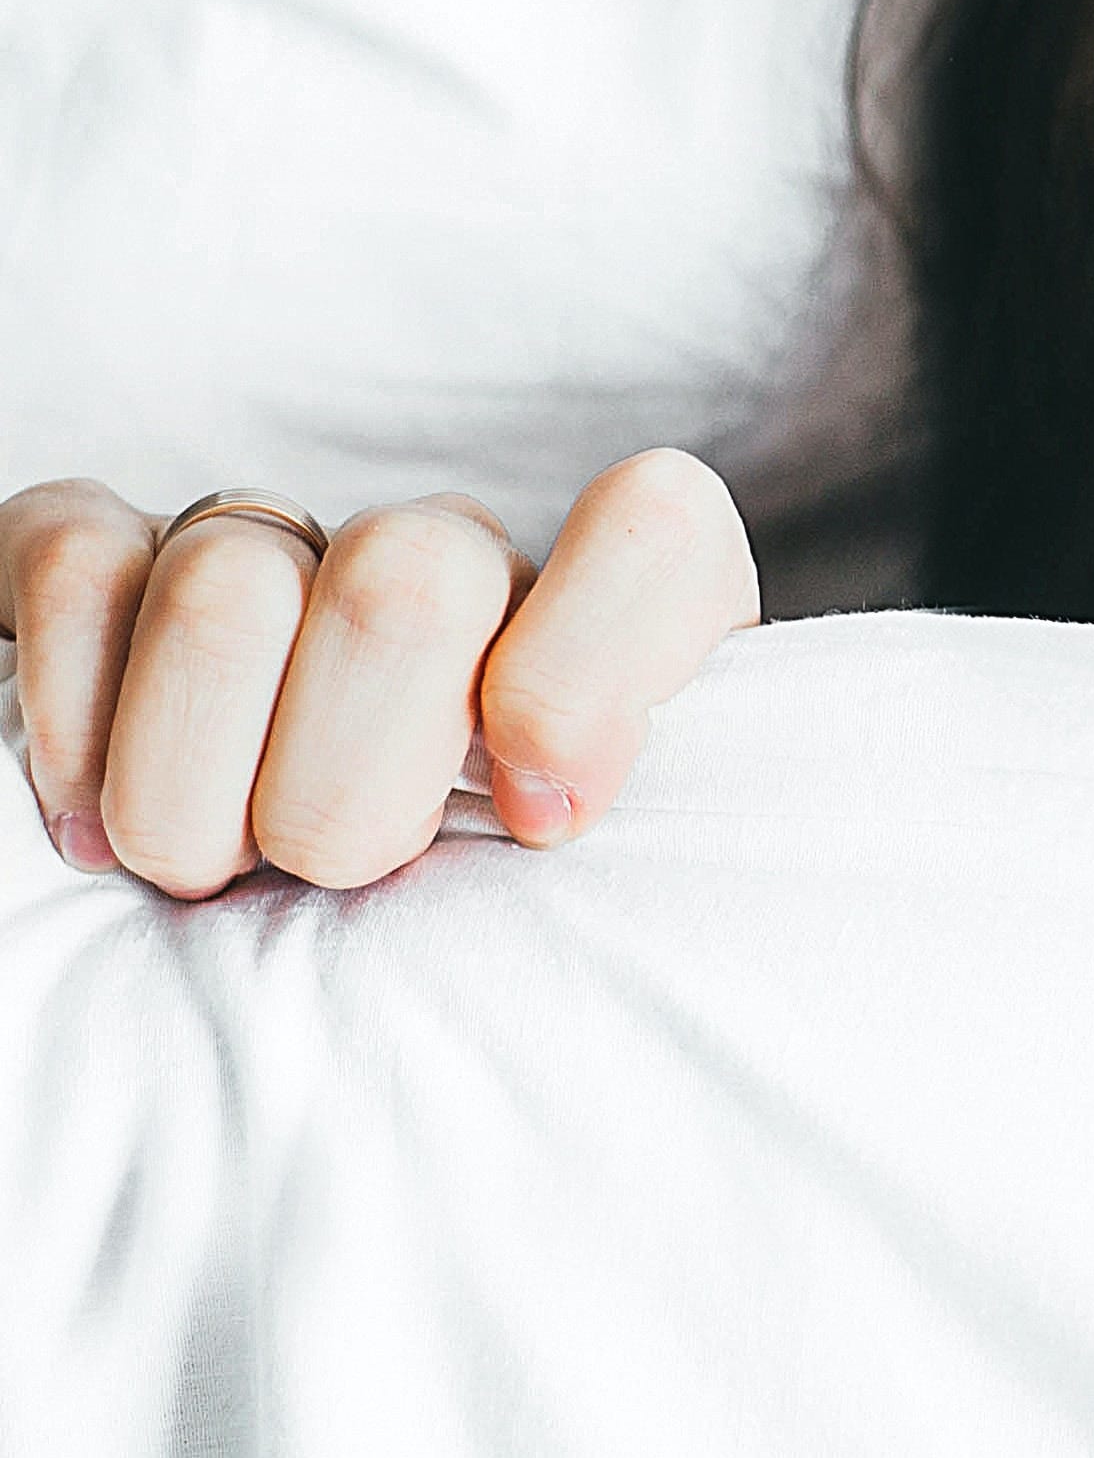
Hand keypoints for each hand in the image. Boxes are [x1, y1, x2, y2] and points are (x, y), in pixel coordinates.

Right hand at [2, 451, 758, 897]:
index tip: (539, 818)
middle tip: (332, 874)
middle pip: (408, 585)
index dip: (586, 673)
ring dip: (197, 786)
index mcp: (600, 630)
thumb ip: (612, 847)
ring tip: (213, 868)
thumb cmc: (468, 924)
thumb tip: (548, 804)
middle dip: (349, 788)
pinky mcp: (111, 551)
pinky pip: (81, 570)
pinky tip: (94, 820)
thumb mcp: (583, 904)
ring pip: (230, 590)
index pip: (654, 533)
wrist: (276, 908)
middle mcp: (448, 560)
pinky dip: (76, 723)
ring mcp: (278, 544)